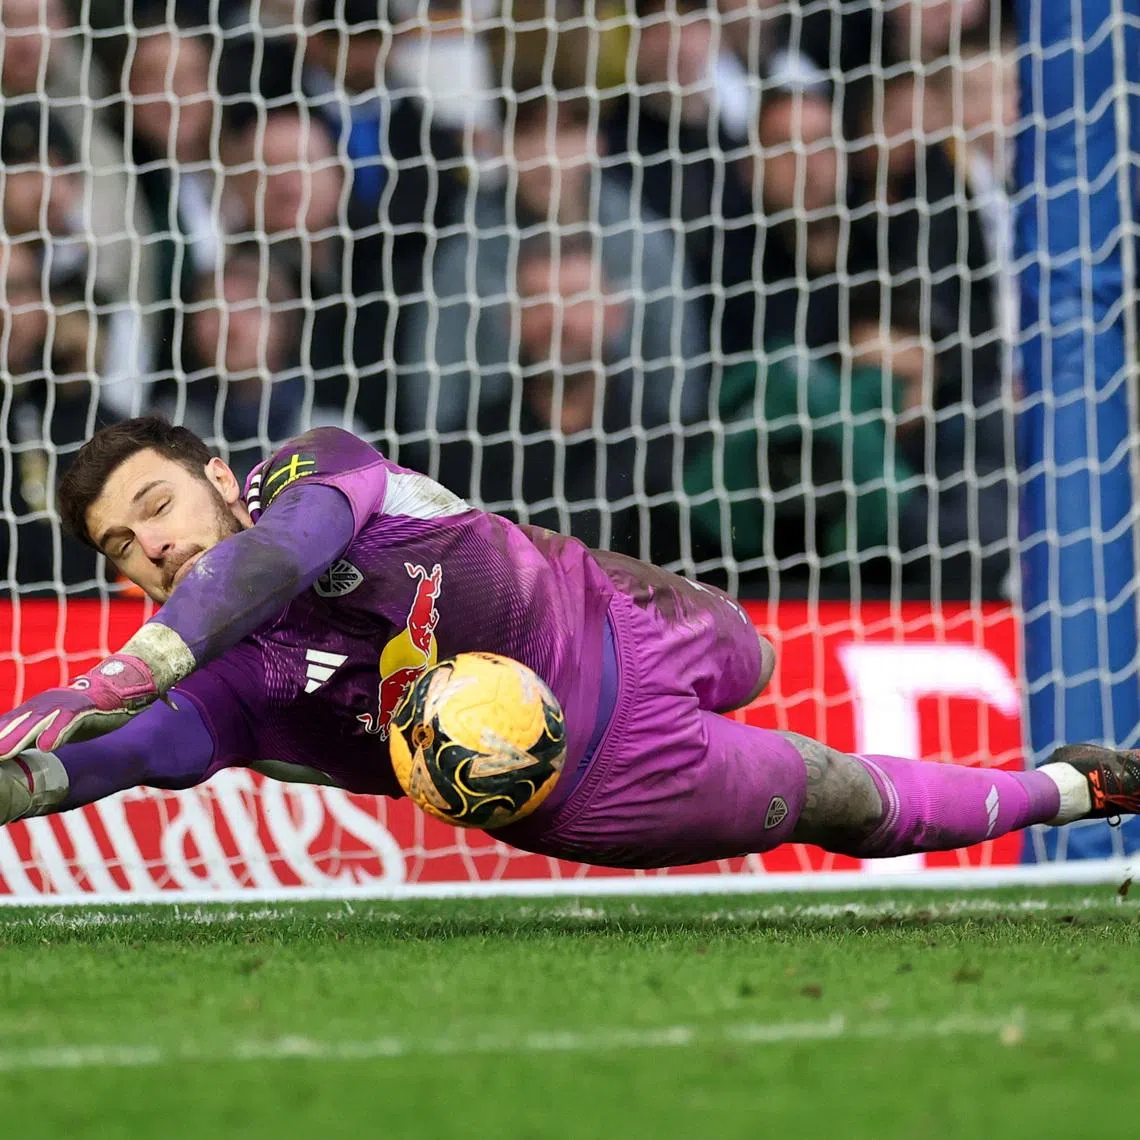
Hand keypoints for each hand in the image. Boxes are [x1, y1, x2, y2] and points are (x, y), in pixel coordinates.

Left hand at [0, 654, 159, 759]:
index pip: (5, 727)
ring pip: (36, 723)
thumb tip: (14, 754)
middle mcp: (43, 706)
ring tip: (2, 753)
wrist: (118, 687)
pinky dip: (56, 733)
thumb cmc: (85, 711)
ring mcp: (62, 705)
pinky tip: (46, 747)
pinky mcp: (83, 707)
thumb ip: (34, 736)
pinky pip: (67, 721)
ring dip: (17, 738)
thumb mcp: (54, 724)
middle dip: (0, 739)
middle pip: (15, 726)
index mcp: (33, 711)